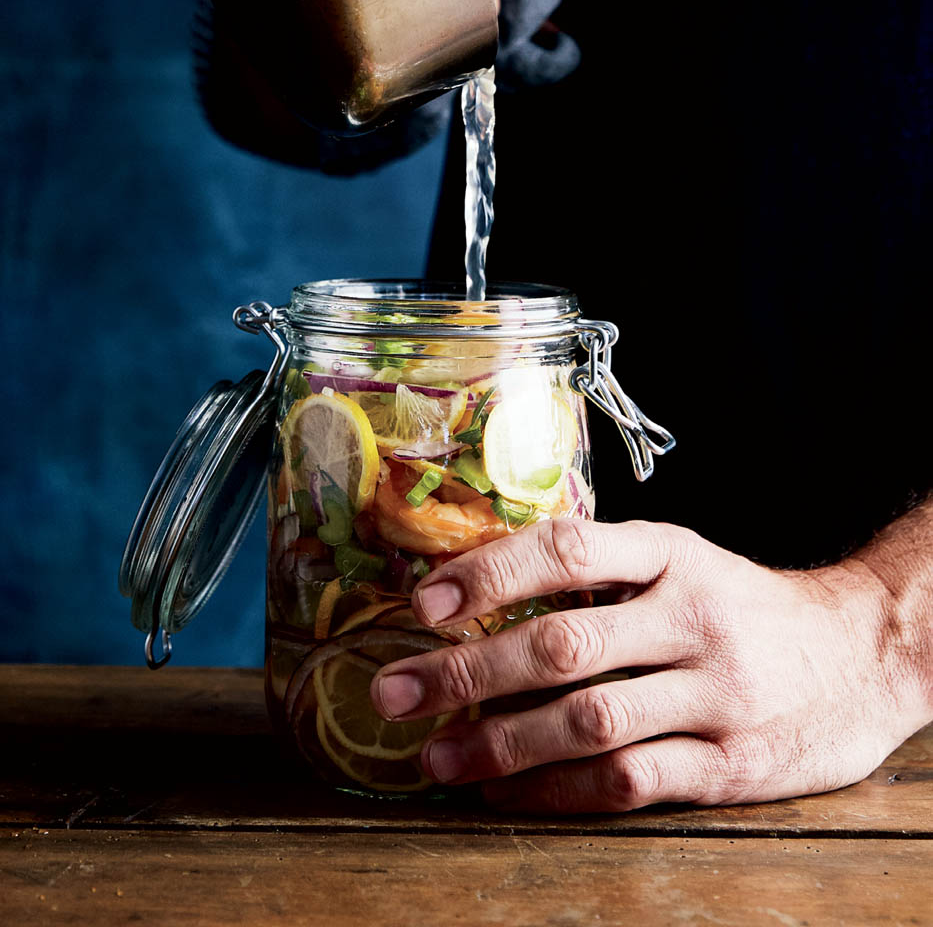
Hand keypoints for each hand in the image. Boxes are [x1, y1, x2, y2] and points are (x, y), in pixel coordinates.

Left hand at [370, 517, 922, 812]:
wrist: (860, 655)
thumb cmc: (742, 604)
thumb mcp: (682, 560)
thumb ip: (600, 569)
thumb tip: (478, 584)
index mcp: (672, 554)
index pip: (568, 550)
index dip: (490, 572)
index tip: (425, 600)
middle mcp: (692, 617)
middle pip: (564, 644)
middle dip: (468, 671)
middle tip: (394, 691)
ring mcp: (715, 694)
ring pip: (590, 721)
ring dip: (500, 742)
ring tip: (435, 755)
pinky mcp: (732, 764)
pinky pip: (630, 781)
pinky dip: (560, 790)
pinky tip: (509, 790)